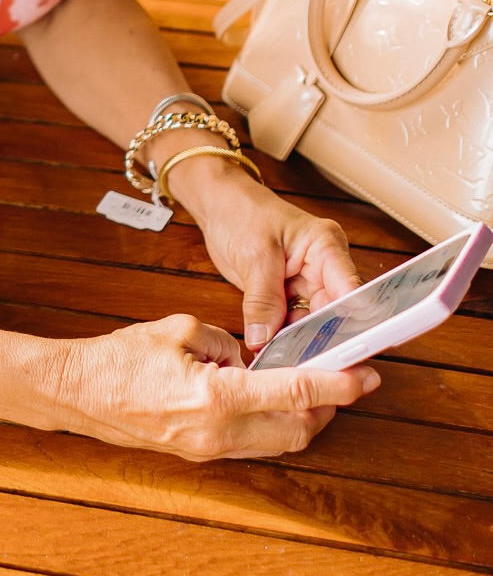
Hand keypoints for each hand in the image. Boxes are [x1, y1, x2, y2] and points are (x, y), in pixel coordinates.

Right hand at [54, 314, 378, 460]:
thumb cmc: (120, 358)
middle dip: (327, 407)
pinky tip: (268, 397)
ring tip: (309, 386)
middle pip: (297, 429)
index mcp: (215, 396)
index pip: (292, 392)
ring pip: (278, 441)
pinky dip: (271, 422)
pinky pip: (252, 443)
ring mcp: (210, 448)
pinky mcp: (201, 452)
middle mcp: (219, 432)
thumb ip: (222, 340)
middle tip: (342, 380)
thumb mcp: (176, 329)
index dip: (335, 385)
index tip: (364, 376)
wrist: (79, 392)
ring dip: (300, 417)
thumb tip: (245, 355)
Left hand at [184, 166, 363, 350]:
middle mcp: (324, 267)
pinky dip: (285, 339)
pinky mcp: (289, 295)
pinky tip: (276, 355)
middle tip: (312, 370)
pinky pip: (293, 323)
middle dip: (325, 343)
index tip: (348, 354)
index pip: (351, 292)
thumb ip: (262, 298)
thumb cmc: (241, 212)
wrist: (220, 205)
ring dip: (302, 345)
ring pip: (314, 325)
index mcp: (326, 247)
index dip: (354, 325)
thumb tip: (263, 338)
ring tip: (289, 366)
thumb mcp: (253, 255)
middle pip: (336, 315)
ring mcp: (308, 283)